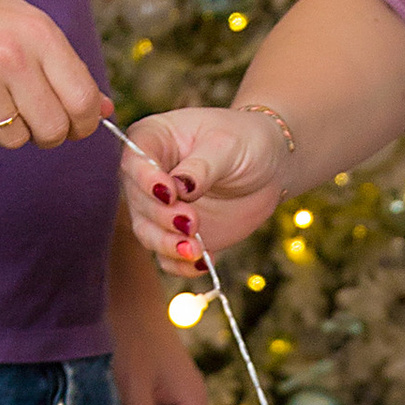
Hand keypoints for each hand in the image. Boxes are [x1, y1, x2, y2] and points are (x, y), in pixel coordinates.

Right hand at [0, 0, 111, 154]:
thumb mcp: (20, 23)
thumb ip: (64, 66)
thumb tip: (105, 111)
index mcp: (38, 32)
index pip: (83, 99)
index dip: (83, 123)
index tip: (73, 126)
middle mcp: (12, 55)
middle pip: (53, 129)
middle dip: (45, 134)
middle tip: (26, 117)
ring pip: (15, 140)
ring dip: (3, 129)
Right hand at [122, 106, 290, 274]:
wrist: (269, 168)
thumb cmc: (246, 142)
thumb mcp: (226, 146)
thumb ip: (201, 167)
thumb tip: (180, 187)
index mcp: (153, 139)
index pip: (134, 161)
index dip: (146, 180)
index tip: (170, 194)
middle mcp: (148, 176)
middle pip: (138, 202)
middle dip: (162, 217)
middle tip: (192, 223)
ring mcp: (160, 208)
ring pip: (147, 233)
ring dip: (168, 245)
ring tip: (196, 250)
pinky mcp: (176, 235)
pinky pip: (167, 257)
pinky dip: (181, 265)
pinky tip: (202, 263)